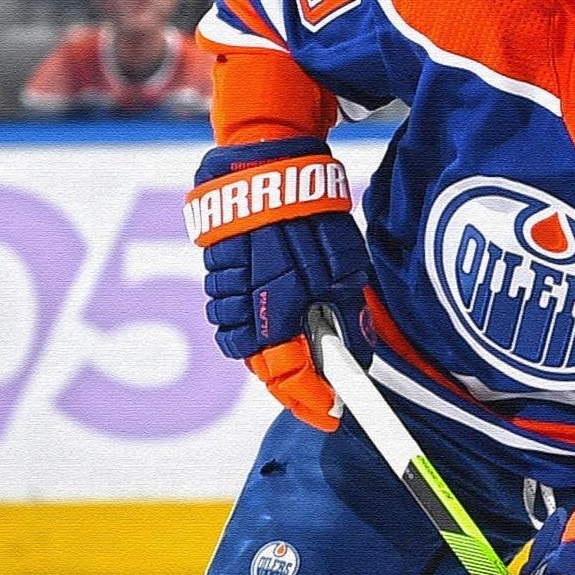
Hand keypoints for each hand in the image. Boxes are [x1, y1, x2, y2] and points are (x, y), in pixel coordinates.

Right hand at [185, 136, 369, 429]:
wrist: (263, 159)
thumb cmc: (310, 210)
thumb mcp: (348, 265)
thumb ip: (350, 317)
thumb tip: (359, 358)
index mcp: (277, 308)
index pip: (289, 377)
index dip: (311, 401)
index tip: (332, 414)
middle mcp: (243, 305)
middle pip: (259, 369)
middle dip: (289, 385)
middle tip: (317, 389)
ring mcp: (223, 286)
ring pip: (238, 342)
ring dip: (268, 354)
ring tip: (298, 350)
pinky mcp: (214, 268)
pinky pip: (228, 311)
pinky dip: (250, 323)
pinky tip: (274, 313)